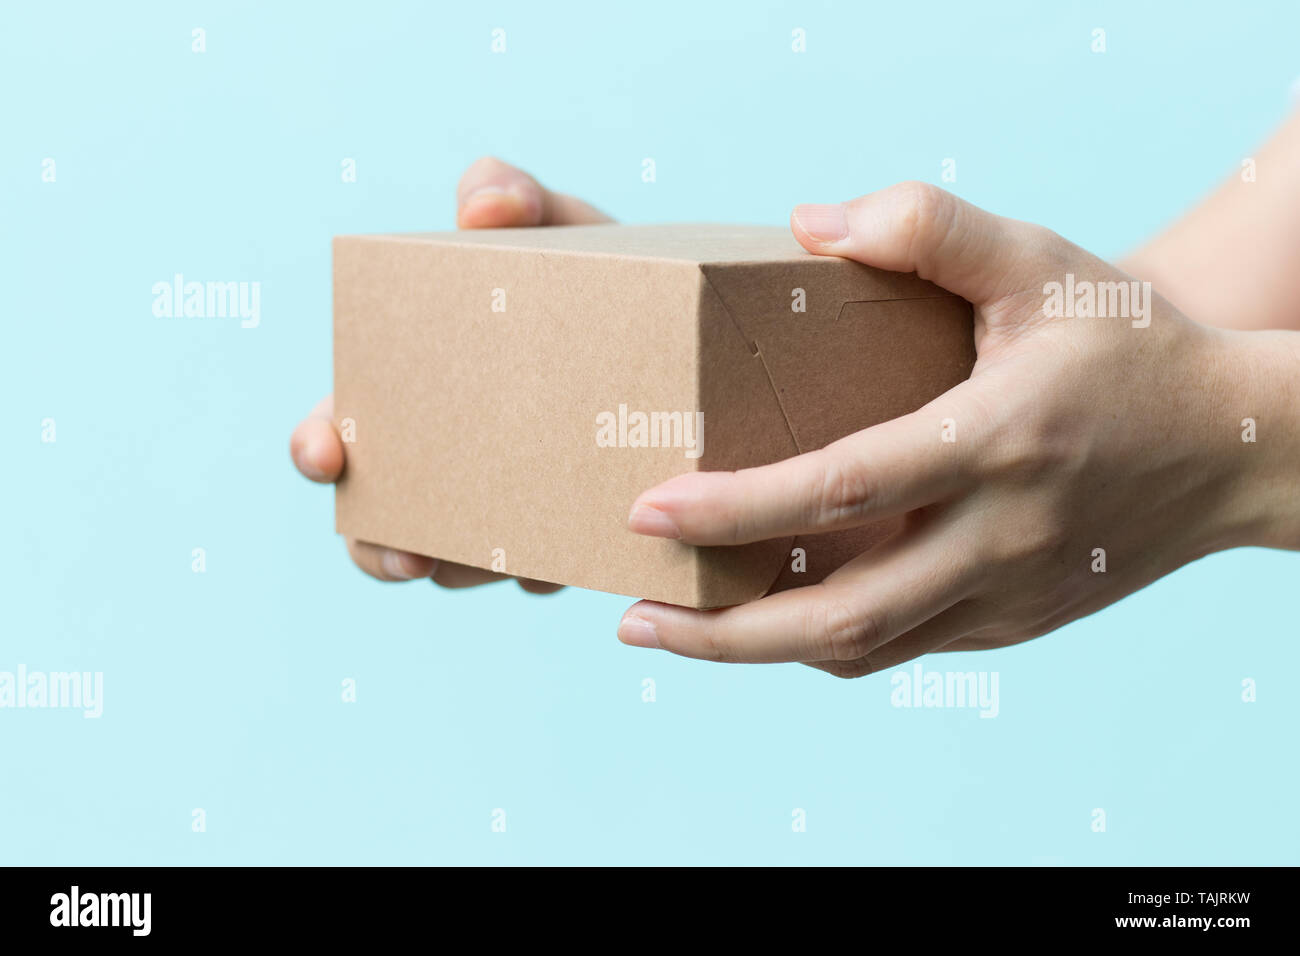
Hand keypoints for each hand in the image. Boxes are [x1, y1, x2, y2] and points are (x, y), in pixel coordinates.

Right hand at [291, 157, 609, 591]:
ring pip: (462, 567)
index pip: (339, 433)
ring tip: (510, 559)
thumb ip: (514, 199)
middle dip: (381, 548)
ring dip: (472, 568)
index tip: (328, 456)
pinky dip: (549, 570)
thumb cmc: (605, 274)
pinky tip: (567, 556)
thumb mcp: (561, 228)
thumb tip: (484, 207)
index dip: (317, 449)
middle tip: (410, 555)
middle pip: (384, 526)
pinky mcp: (572, 541)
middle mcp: (451, 462)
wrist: (702, 331)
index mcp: (419, 392)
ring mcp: (507, 510)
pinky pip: (544, 577)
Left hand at [619, 182, 1299, 675]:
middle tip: (633, 619)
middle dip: (723, 632)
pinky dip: (822, 640)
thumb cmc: (1132, 345)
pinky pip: (901, 647)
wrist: (1240, 450)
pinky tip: (767, 616)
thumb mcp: (1044, 263)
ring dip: (760, 651)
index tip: (647, 509)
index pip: (841, 490)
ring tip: (675, 627)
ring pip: (865, 649)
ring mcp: (1008, 593)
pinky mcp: (1013, 621)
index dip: (737, 510)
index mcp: (997, 441)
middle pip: (840, 616)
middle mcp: (998, 536)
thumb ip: (931, 227)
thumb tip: (809, 223)